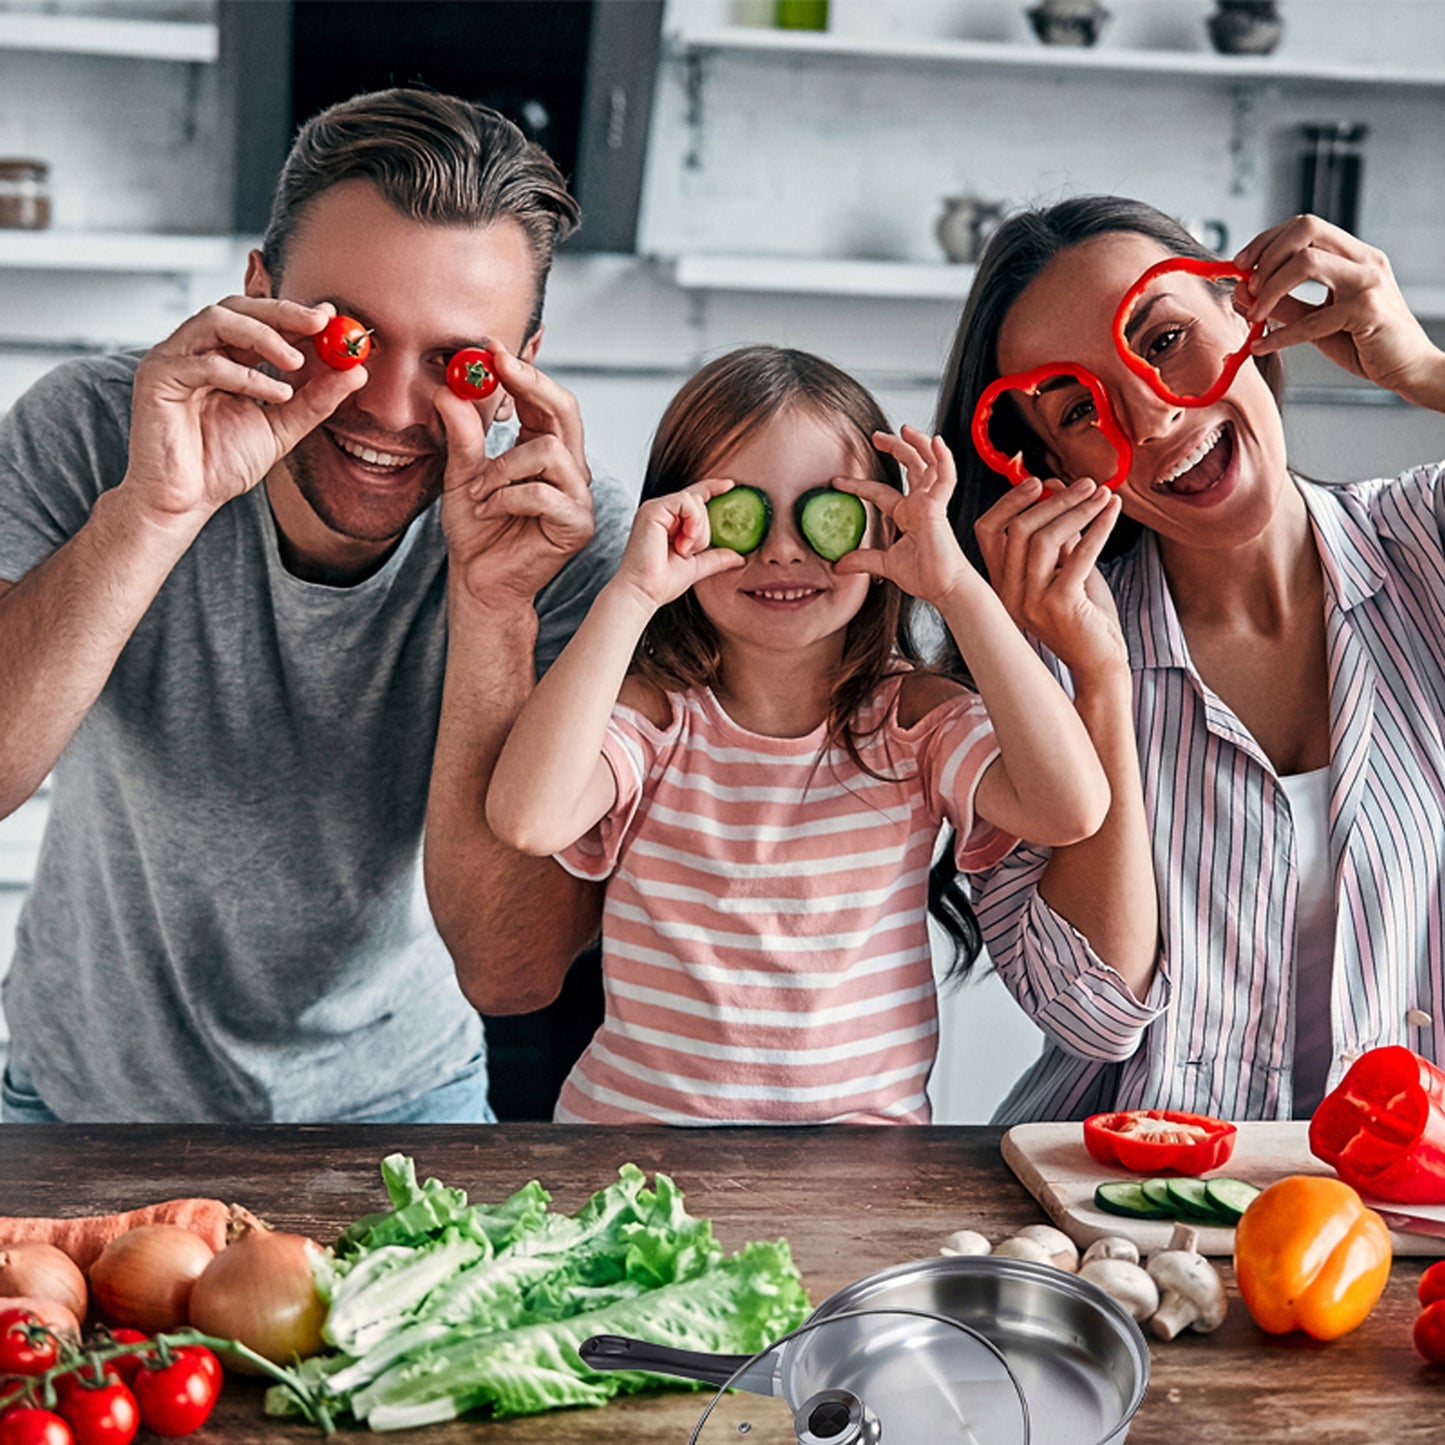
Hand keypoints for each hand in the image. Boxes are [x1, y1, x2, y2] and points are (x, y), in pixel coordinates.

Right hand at [122, 298, 363, 527]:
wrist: (186, 500)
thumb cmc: (222, 464)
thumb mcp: (283, 426)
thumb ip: (316, 399)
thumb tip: (357, 372)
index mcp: (222, 356)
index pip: (258, 320)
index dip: (295, 315)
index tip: (332, 318)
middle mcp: (195, 350)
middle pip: (238, 308)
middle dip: (283, 312)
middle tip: (321, 323)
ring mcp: (172, 359)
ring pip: (217, 320)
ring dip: (264, 336)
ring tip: (297, 363)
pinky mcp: (157, 377)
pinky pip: (204, 363)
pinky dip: (246, 375)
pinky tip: (276, 393)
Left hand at [437, 346, 595, 606]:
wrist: (479, 581)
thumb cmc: (476, 530)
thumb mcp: (461, 474)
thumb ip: (462, 436)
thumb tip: (449, 390)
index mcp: (546, 449)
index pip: (545, 400)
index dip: (524, 371)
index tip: (492, 347)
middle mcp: (570, 469)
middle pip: (565, 410)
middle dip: (531, 384)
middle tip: (496, 368)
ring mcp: (578, 497)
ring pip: (549, 452)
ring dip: (503, 467)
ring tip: (478, 491)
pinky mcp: (577, 525)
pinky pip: (543, 494)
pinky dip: (507, 497)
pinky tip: (488, 510)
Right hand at [612, 478, 746, 610]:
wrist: (644, 592)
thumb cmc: (662, 582)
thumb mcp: (697, 566)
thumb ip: (716, 558)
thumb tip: (740, 557)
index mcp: (668, 520)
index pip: (693, 496)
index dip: (712, 488)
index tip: (731, 485)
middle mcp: (660, 511)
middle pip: (699, 501)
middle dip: (703, 530)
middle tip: (688, 551)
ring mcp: (655, 508)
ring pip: (694, 501)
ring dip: (698, 529)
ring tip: (684, 549)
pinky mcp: (652, 509)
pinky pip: (686, 501)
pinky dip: (692, 521)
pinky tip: (683, 541)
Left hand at [833, 426, 976, 604]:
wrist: (944, 588)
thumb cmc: (925, 576)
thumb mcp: (885, 565)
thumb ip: (863, 560)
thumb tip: (837, 565)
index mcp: (908, 514)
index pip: (880, 493)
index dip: (859, 485)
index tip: (837, 481)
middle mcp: (920, 504)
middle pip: (910, 467)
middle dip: (895, 448)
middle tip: (875, 436)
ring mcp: (932, 503)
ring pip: (928, 464)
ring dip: (917, 444)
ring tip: (903, 428)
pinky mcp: (940, 508)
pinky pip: (945, 478)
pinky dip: (943, 459)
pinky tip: (936, 441)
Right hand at [973, 475, 1126, 681]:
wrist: (1099, 663)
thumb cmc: (1084, 616)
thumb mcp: (1065, 568)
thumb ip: (1058, 534)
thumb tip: (1057, 486)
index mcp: (1002, 583)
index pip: (988, 531)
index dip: (1010, 501)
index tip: (1038, 481)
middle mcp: (1008, 593)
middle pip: (1019, 529)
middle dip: (1055, 499)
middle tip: (1087, 483)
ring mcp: (1031, 601)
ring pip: (1044, 539)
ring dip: (1077, 510)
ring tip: (1102, 495)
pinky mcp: (1060, 606)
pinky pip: (1078, 555)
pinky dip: (1099, 528)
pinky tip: (1113, 512)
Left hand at [1235, 214, 1444, 404]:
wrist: (1406, 367)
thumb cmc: (1364, 342)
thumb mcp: (1315, 320)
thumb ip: (1283, 305)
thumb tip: (1242, 294)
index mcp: (1353, 255)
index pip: (1304, 226)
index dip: (1266, 241)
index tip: (1240, 264)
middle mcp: (1363, 260)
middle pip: (1306, 229)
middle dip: (1266, 256)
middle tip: (1248, 288)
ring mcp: (1368, 282)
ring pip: (1306, 262)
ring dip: (1270, 289)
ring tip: (1256, 315)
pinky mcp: (1367, 311)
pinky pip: (1311, 319)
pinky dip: (1280, 335)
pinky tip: (1262, 346)